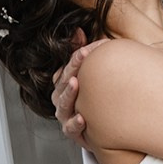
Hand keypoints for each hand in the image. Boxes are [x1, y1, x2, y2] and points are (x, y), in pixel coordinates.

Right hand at [50, 29, 87, 144]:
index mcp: (64, 85)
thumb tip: (78, 31)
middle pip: (63, 83)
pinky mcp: (73, 132)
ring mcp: (66, 116)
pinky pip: (71, 129)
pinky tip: (82, 118)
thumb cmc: (93, 99)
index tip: (86, 50)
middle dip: (72, 70)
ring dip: (68, 94)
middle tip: (82, 57)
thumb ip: (82, 53)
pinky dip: (75, 124)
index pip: (66, 69)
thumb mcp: (88, 75)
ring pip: (63, 105)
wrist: (100, 128)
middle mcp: (62, 100)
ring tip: (76, 83)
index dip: (75, 59)